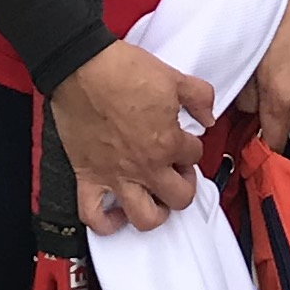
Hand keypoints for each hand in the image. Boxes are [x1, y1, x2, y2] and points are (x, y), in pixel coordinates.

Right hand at [53, 42, 215, 232]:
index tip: (184, 139)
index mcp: (168, 143)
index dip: (192, 146)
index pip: (195, 155)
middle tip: (177, 171)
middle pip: (179, 197)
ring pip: (144, 217)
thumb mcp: (174, 77)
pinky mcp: (87, 176)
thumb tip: (208, 115)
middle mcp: (145, 166)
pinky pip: (94, 215)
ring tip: (155, 200)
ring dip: (155, 213)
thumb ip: (200, 97)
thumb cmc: (123, 71)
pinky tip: (115, 215)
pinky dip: (106, 222)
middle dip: (184, 185)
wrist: (81, 67)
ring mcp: (116, 175)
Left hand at [243, 0, 289, 137]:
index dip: (262, 144)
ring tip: (286, 61)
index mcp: (283, 97)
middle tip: (264, 82)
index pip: (273, 143)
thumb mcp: (248, 54)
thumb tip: (245, 107)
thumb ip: (245, 91)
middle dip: (274, 108)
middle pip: (286, 120)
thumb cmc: (277, 14)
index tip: (255, 143)